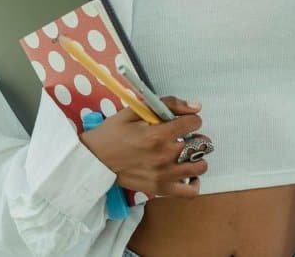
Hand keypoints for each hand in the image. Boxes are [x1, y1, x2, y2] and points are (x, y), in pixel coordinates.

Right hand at [79, 96, 210, 197]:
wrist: (94, 160)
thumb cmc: (113, 133)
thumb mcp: (134, 111)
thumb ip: (167, 104)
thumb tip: (196, 107)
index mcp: (158, 135)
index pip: (194, 123)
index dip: (192, 119)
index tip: (184, 122)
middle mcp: (164, 156)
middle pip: (200, 145)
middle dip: (196, 137)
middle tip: (185, 137)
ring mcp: (163, 175)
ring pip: (200, 167)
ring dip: (197, 158)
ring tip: (187, 155)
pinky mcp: (160, 189)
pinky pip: (189, 191)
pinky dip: (193, 183)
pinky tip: (187, 174)